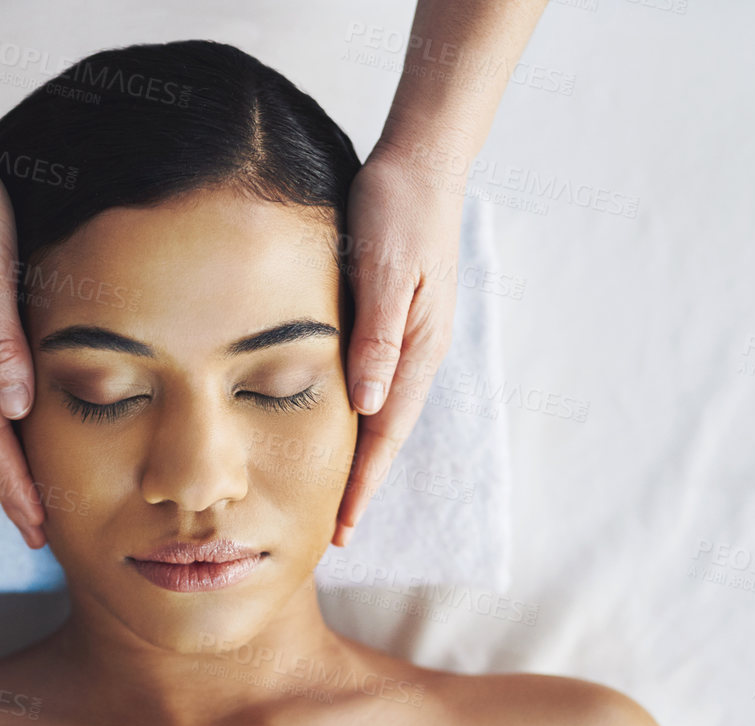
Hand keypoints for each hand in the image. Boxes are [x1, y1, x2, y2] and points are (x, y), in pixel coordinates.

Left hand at [334, 144, 465, 547]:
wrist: (420, 161)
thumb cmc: (398, 208)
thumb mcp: (385, 270)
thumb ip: (379, 337)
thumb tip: (369, 406)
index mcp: (418, 347)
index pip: (386, 434)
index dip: (363, 483)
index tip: (342, 529)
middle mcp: (417, 351)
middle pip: (385, 434)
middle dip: (361, 485)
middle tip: (335, 536)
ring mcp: (409, 337)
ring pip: (381, 413)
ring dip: (360, 457)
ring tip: (335, 500)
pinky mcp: (394, 320)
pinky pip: (374, 383)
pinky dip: (358, 418)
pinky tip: (340, 431)